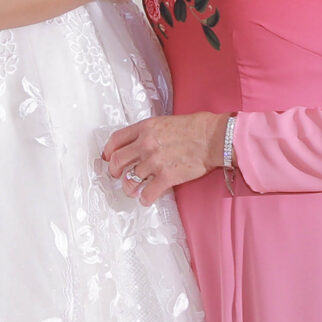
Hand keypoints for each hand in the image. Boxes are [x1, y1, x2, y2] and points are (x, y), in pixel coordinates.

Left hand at [100, 112, 225, 206]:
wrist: (213, 137)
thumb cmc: (194, 128)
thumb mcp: (165, 122)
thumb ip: (148, 132)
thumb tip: (137, 143)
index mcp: (145, 128)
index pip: (115, 140)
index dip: (108, 151)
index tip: (108, 158)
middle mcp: (145, 144)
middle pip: (117, 161)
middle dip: (114, 171)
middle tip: (117, 176)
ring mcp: (155, 161)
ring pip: (130, 180)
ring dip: (129, 188)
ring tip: (132, 190)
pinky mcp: (167, 177)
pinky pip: (147, 193)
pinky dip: (144, 199)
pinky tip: (146, 199)